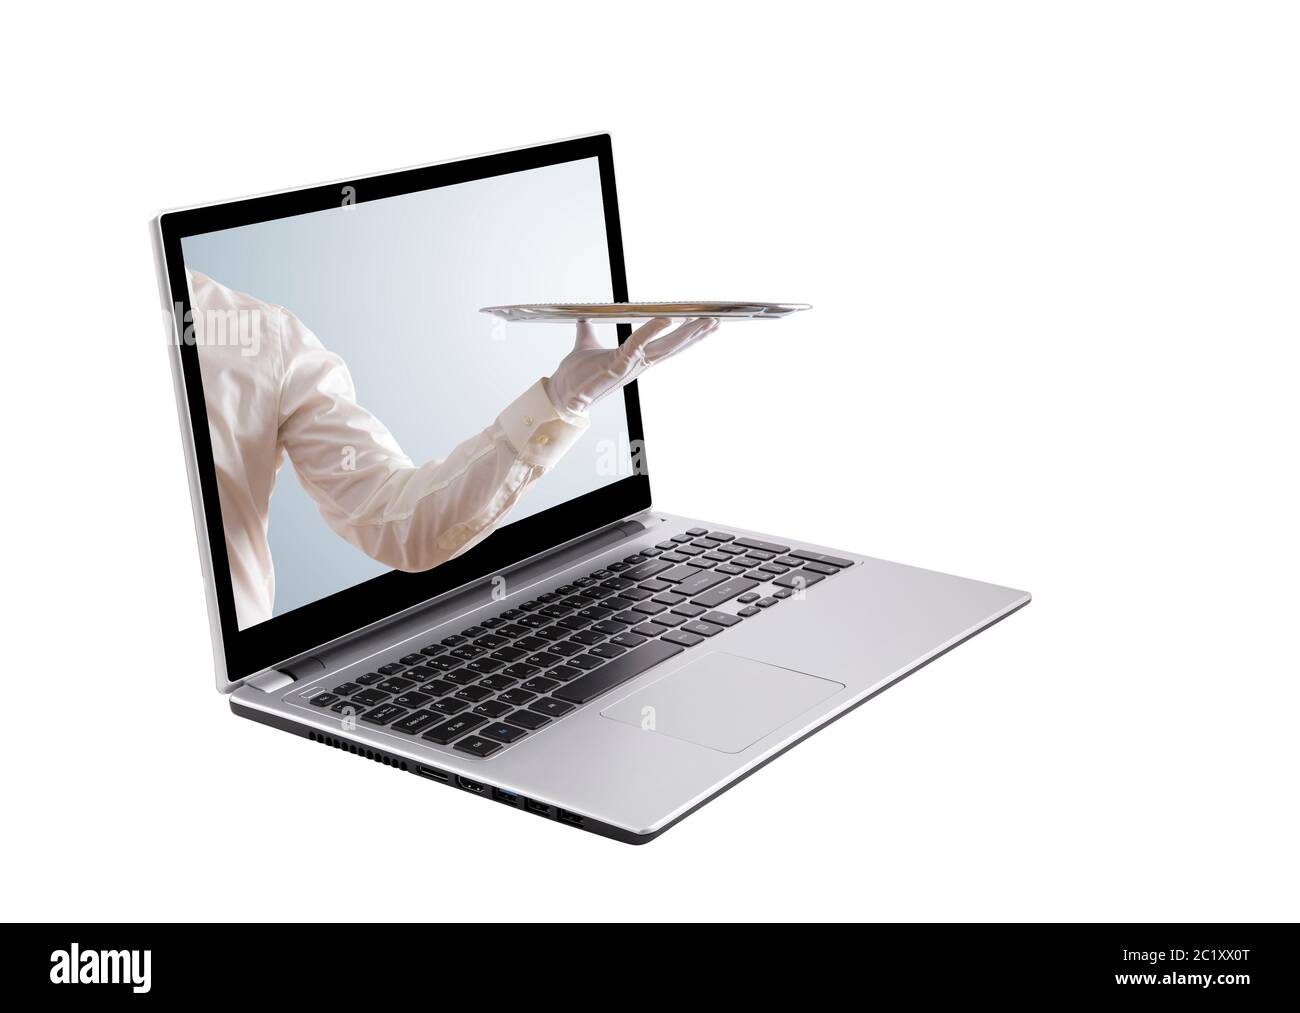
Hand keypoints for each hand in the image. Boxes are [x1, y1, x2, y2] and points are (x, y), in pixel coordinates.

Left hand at [545, 317, 719, 414]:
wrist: (562, 392)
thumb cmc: (576, 374)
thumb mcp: (585, 344)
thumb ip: (588, 331)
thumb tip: (584, 319)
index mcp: (635, 357)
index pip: (666, 344)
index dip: (685, 335)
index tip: (703, 323)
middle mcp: (638, 363)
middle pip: (673, 347)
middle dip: (696, 334)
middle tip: (716, 322)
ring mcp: (630, 365)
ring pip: (664, 347)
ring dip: (686, 335)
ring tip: (704, 323)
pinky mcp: (618, 365)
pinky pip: (637, 344)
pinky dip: (651, 331)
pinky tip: (666, 319)